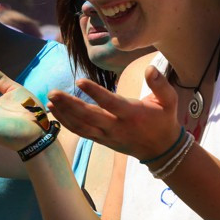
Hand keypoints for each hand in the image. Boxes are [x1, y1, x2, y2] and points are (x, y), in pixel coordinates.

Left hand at [48, 66, 179, 159]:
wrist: (162, 151)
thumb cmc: (164, 121)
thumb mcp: (169, 102)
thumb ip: (160, 85)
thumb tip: (150, 69)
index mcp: (132, 114)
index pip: (110, 103)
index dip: (95, 93)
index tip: (79, 81)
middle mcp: (117, 126)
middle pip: (89, 116)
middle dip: (69, 105)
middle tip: (53, 92)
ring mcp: (106, 135)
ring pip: (81, 126)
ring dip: (63, 114)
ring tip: (50, 100)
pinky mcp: (100, 140)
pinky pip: (80, 132)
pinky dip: (66, 123)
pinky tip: (54, 111)